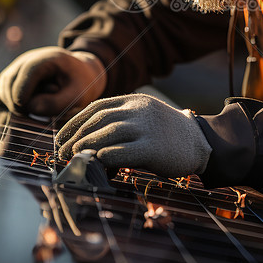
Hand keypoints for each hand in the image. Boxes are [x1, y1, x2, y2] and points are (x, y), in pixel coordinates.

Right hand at [0, 47, 105, 116]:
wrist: (80, 76)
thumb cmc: (80, 86)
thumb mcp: (77, 96)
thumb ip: (56, 103)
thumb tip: (30, 107)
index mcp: (50, 58)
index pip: (28, 70)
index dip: (21, 91)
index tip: (23, 109)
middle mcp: (32, 57)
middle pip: (11, 78)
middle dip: (16, 100)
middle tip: (28, 116)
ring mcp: (21, 65)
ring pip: (5, 85)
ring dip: (13, 102)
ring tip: (30, 112)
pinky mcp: (16, 74)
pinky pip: (5, 90)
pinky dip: (11, 101)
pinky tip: (26, 108)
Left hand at [56, 94, 211, 176]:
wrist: (201, 142)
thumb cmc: (165, 134)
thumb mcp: (142, 118)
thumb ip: (119, 122)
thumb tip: (85, 142)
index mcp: (134, 100)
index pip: (96, 107)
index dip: (74, 122)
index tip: (61, 137)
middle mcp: (139, 110)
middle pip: (99, 120)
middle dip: (76, 137)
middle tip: (63, 153)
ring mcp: (147, 127)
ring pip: (108, 132)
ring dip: (86, 146)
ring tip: (75, 158)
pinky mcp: (154, 147)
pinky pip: (125, 151)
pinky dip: (107, 156)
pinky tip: (97, 162)